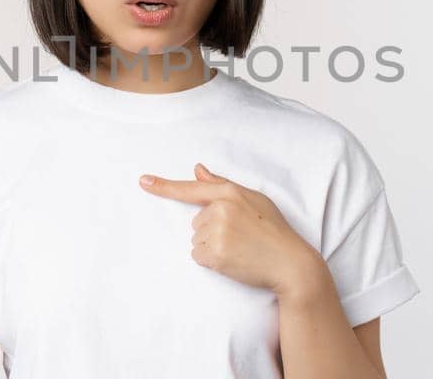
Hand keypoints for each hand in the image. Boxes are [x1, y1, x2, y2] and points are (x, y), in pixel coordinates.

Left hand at [139, 163, 325, 294]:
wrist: (289, 263)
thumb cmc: (274, 230)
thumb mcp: (253, 199)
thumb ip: (222, 184)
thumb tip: (197, 170)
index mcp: (230, 192)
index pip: (191, 189)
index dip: (163, 186)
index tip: (142, 181)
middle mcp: (221, 209)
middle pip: (196, 221)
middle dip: (212, 230)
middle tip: (241, 236)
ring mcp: (218, 232)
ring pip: (196, 240)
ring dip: (212, 246)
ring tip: (239, 248)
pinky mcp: (215, 253)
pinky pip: (198, 256)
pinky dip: (212, 260)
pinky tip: (233, 259)